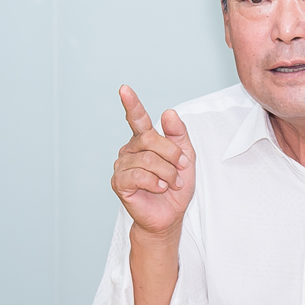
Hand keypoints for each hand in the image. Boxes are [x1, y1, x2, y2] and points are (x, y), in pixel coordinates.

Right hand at [111, 85, 195, 238]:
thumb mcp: (185, 157)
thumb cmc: (175, 186)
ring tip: (171, 183)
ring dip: (166, 172)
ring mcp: (122, 165)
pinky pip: (138, 175)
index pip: (137, 119)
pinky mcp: (119, 182)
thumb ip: (178, 134)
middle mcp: (130, 149)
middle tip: (181, 168)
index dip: (131, 104)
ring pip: (147, 159)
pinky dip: (155, 182)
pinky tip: (159, 188)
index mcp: (144, 140)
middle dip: (171, 154)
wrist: (169, 215)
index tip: (124, 89)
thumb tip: (168, 112)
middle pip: (150, 138)